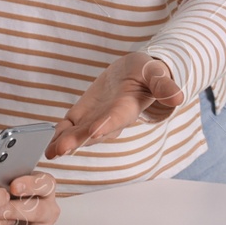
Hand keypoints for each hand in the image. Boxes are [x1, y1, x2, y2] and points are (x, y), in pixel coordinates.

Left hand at [46, 53, 185, 159]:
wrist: (136, 74)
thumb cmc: (148, 73)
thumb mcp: (157, 74)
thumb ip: (164, 86)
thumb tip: (178, 96)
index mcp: (127, 108)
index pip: (116, 118)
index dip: (106, 125)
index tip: (94, 132)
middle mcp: (110, 118)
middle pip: (93, 131)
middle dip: (77, 140)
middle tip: (61, 149)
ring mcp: (95, 117)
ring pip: (78, 132)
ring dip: (64, 142)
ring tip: (49, 151)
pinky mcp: (84, 113)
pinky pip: (69, 125)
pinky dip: (58, 133)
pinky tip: (47, 141)